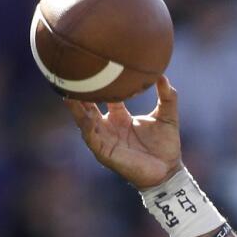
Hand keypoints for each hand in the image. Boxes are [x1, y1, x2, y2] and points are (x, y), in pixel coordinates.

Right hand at [65, 75, 182, 187]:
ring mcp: (105, 139)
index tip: (93, 66)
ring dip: (76, 109)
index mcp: (120, 117)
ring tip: (68, 94)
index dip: (99, 84)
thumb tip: (163, 74)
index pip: (105, 97)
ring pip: (84, 121)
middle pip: (88, 106)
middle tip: (71, 75)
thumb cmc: (166, 145)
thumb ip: (167, 96)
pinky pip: (91, 138)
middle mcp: (109, 126)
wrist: (168, 170)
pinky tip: (83, 117)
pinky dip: (86, 127)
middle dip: (79, 93)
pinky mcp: (105, 152)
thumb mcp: (167, 116)